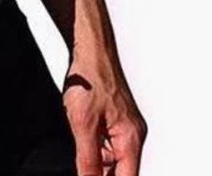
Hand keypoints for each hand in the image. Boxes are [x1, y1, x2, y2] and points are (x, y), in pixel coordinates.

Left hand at [61, 56, 147, 174]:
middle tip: (81, 164)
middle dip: (99, 171)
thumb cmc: (92, 76)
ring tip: (80, 133)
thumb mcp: (84, 124)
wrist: (90, 48)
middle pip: (119, 171)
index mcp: (131, 140)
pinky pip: (104, 141)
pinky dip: (92, 143)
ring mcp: (123, 126)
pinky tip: (79, 131)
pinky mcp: (112, 117)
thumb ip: (88, 159)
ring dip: (94, 157)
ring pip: (109, 157)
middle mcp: (131, 135)